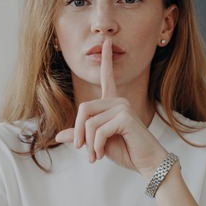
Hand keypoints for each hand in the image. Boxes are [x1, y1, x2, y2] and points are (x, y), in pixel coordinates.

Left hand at [55, 40, 166, 178]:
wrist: (147, 163)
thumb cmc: (126, 151)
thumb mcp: (97, 143)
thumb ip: (81, 135)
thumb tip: (58, 136)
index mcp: (113, 103)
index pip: (107, 77)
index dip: (106, 59)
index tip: (107, 42)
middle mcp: (118, 101)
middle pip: (84, 108)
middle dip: (79, 132)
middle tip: (82, 150)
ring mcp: (123, 107)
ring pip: (89, 123)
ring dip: (88, 144)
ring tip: (95, 156)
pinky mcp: (125, 117)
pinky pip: (98, 131)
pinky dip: (96, 146)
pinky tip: (101, 154)